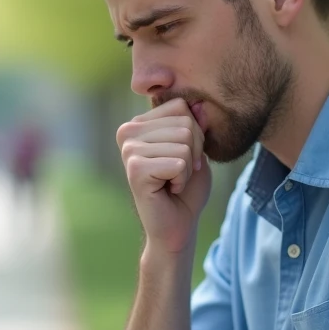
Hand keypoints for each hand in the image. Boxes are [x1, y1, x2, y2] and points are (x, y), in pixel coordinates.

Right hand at [117, 98, 212, 255]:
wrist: (177, 224)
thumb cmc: (185, 187)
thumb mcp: (195, 149)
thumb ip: (196, 125)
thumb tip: (200, 104)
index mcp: (139, 122)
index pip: (181, 106)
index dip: (195, 133)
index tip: (183, 156)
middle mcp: (128, 131)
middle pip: (185, 124)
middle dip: (193, 151)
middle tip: (178, 173)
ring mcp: (129, 149)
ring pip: (184, 142)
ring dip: (187, 167)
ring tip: (172, 181)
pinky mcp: (135, 169)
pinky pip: (179, 162)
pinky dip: (182, 179)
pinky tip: (168, 189)